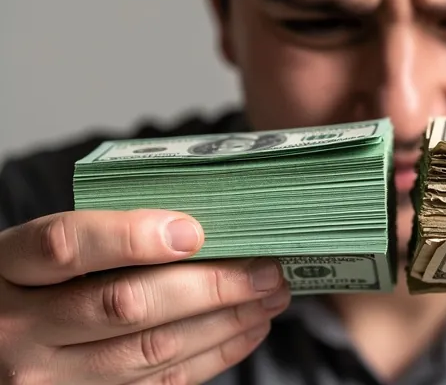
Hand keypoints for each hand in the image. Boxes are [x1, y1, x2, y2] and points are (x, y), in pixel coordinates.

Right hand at [0, 210, 289, 384]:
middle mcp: (21, 330)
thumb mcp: (39, 255)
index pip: (65, 245)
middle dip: (210, 285)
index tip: (193, 231)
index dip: (132, 237)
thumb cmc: (30, 288)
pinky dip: (212, 355)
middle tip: (264, 268)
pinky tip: (245, 330)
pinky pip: (161, 384)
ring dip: (225, 321)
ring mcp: (50, 378)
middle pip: (126, 305)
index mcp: (9, 270)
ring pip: (153, 349)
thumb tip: (198, 228)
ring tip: (269, 295)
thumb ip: (100, 238)